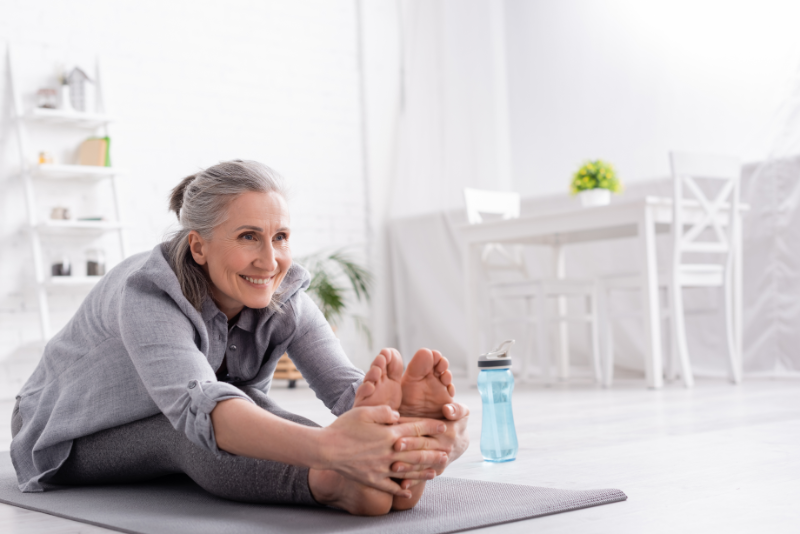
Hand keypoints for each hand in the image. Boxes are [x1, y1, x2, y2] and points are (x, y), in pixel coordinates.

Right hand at [317, 405, 449, 496]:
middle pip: (417, 452)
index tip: (443, 427)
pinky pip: (390, 487)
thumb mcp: (364, 411)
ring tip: (437, 471)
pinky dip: (401, 490)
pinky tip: (409, 491)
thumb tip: (398, 415)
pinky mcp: (372, 479)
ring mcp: (381, 468)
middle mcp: (389, 451)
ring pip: (408, 470)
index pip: (415, 429)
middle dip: (434, 451)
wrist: (326, 448)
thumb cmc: (344, 426)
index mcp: (388, 433)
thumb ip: (384, 411)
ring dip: (424, 471)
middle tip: (448, 452)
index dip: (431, 427)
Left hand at [391, 402, 469, 475]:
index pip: (426, 428)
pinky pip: (424, 476)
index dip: (412, 427)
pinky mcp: (436, 471)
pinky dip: (414, 481)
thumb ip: (456, 409)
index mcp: (448, 431)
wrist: (462, 442)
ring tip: (394, 467)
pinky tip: (402, 486)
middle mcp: (444, 447)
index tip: (398, 426)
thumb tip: (447, 409)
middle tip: (394, 446)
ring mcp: (440, 461)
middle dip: (409, 446)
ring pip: (422, 464)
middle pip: (423, 446)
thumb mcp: (462, 412)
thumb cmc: (456, 422)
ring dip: (408, 466)